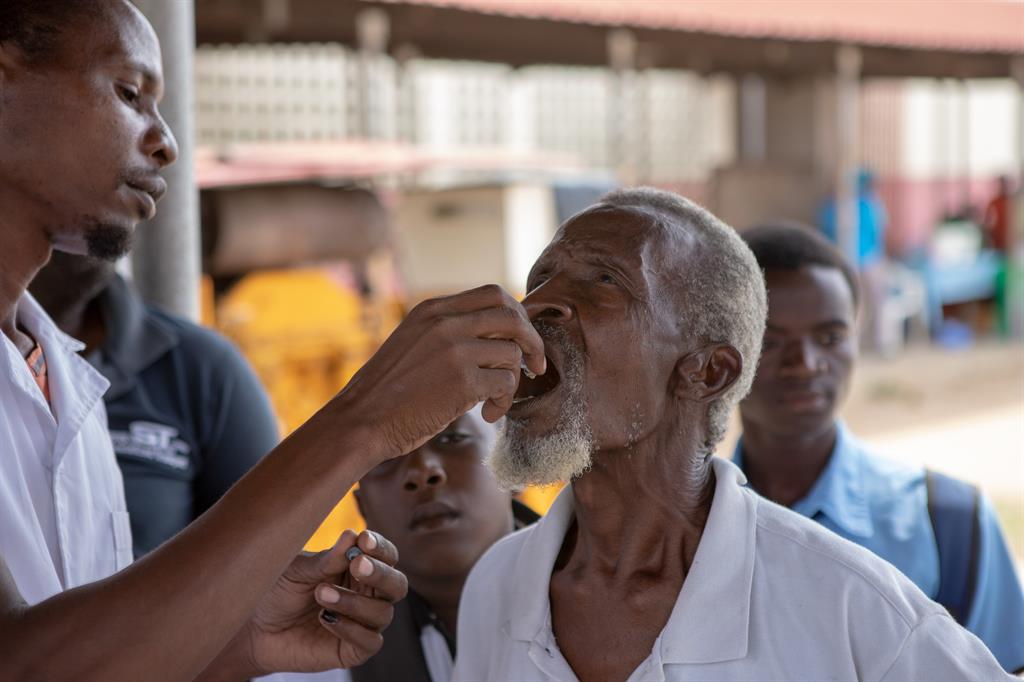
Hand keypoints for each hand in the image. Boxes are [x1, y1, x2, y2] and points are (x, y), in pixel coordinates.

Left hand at [236, 529, 407, 675]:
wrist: (256, 628)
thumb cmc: (280, 591)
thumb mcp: (299, 569)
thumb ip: (327, 559)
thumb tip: (353, 535)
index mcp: (359, 568)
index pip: (387, 556)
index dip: (381, 548)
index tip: (364, 540)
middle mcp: (368, 594)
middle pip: (397, 584)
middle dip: (380, 573)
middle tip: (357, 565)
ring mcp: (363, 623)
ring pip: (382, 613)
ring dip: (354, 602)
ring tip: (321, 594)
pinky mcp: (353, 650)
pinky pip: (370, 642)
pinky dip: (351, 629)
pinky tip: (325, 618)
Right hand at [333, 284, 545, 457]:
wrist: (361, 421)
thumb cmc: (388, 391)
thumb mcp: (413, 342)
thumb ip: (448, 331)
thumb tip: (496, 336)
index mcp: (433, 308)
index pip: (493, 294)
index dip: (517, 315)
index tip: (521, 339)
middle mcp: (445, 322)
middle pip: (512, 316)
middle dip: (532, 341)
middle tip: (534, 365)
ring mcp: (455, 350)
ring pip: (512, 354)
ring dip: (512, 381)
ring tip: (494, 401)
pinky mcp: (463, 382)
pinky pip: (506, 384)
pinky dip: (504, 402)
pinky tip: (488, 414)